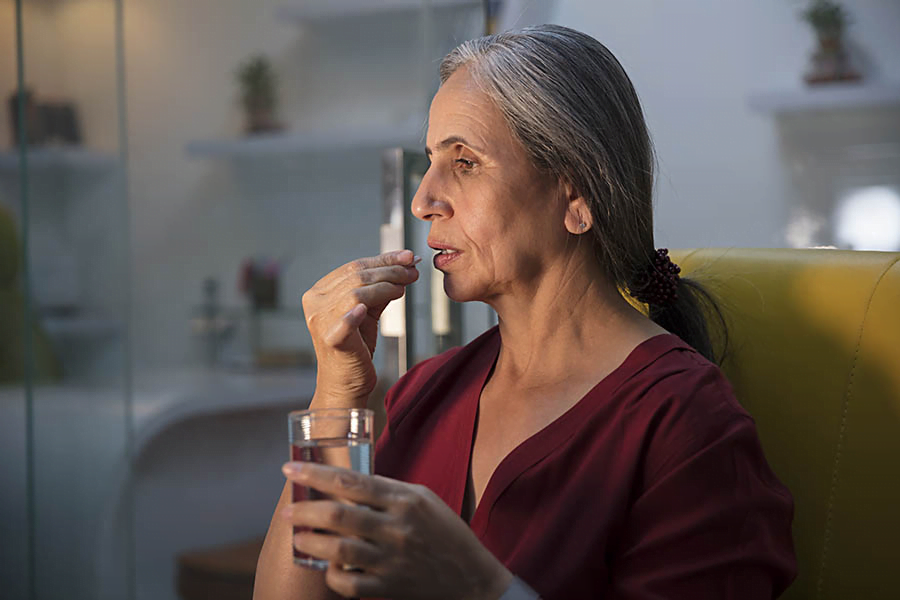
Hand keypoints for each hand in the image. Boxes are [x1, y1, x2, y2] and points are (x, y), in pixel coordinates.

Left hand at [281, 463, 512, 599]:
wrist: (472, 578)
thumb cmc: (444, 532)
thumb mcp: (423, 498)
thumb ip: (387, 490)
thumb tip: (345, 480)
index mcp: (405, 500)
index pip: (352, 481)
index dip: (316, 474)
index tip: (291, 468)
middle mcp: (397, 528)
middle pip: (340, 515)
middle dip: (305, 510)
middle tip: (288, 509)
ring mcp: (393, 560)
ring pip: (339, 549)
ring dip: (311, 542)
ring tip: (298, 537)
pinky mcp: (389, 587)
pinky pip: (349, 583)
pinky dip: (332, 575)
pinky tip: (328, 566)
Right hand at [302, 250, 418, 406]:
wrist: (346, 384)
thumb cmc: (355, 347)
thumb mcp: (367, 312)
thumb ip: (378, 290)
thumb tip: (404, 266)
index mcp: (319, 293)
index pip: (353, 267)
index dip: (383, 259)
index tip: (408, 257)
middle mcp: (315, 304)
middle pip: (356, 277)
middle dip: (390, 270)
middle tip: (413, 272)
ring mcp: (320, 322)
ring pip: (356, 293)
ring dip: (385, 286)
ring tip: (404, 287)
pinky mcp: (331, 340)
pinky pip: (343, 323)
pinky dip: (353, 315)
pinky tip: (363, 311)